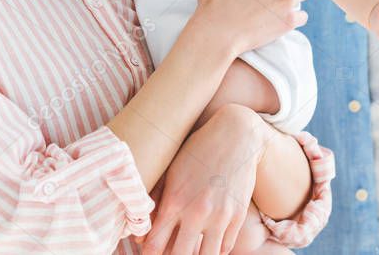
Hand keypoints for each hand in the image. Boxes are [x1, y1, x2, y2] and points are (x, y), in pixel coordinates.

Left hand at [137, 103, 269, 254]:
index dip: (148, 253)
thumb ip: (154, 203)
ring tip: (190, 249)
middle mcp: (197, 212)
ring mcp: (221, 215)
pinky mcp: (238, 215)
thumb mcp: (171, 171)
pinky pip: (225, 247)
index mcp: (175, 201)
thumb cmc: (197, 150)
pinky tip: (207, 244)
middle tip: (170, 251)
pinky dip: (215, 250)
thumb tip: (140, 237)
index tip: (149, 251)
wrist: (236, 135)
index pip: (154, 245)